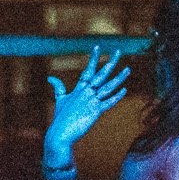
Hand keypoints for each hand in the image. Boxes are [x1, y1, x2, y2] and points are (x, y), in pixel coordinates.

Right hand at [44, 47, 130, 164]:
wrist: (60, 133)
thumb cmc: (60, 118)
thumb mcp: (59, 99)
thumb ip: (58, 87)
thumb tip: (50, 78)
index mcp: (79, 89)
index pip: (88, 70)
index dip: (93, 58)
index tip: (98, 46)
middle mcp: (86, 92)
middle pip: (101, 74)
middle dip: (111, 62)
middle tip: (119, 51)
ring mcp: (91, 101)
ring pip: (108, 86)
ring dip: (119, 78)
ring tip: (128, 69)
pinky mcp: (95, 112)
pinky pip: (108, 102)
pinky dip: (116, 96)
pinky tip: (124, 90)